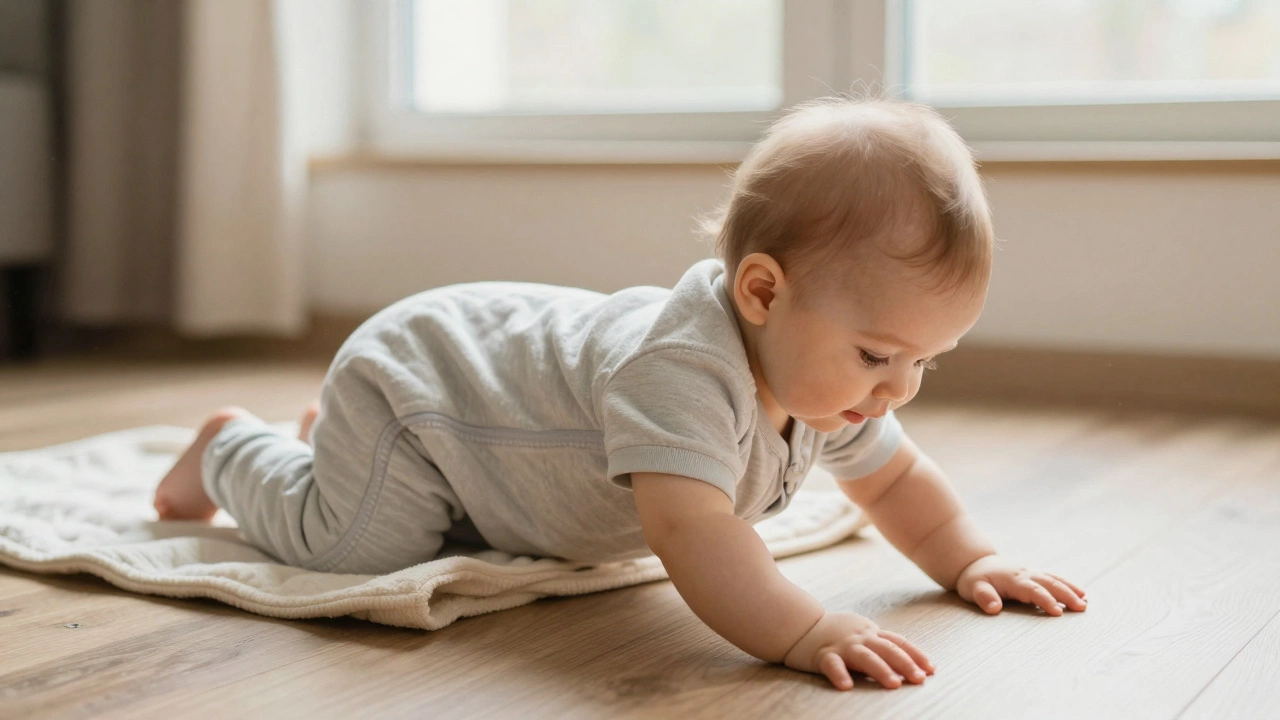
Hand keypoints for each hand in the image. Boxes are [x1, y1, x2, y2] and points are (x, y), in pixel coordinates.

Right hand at [783, 612, 933, 690]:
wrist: (799, 625)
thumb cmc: (835, 634)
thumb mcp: (861, 635)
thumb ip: (880, 645)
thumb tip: (910, 664)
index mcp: (871, 633)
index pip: (898, 642)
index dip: (916, 655)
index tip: (932, 670)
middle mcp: (859, 637)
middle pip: (886, 649)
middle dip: (905, 663)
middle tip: (920, 679)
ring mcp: (841, 645)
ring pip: (864, 656)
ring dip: (881, 669)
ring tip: (894, 684)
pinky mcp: (822, 655)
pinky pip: (831, 665)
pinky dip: (839, 674)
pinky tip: (846, 686)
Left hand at [956, 554, 1087, 615]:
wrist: (976, 563)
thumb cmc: (974, 579)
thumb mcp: (973, 588)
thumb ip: (984, 597)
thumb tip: (994, 608)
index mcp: (1012, 579)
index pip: (1032, 590)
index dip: (1045, 600)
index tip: (1058, 612)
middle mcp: (1025, 574)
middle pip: (1049, 584)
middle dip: (1066, 595)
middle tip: (1082, 608)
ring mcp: (1031, 573)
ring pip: (1054, 580)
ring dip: (1070, 590)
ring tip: (1085, 602)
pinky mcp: (1034, 574)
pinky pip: (1053, 578)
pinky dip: (1067, 584)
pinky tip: (1080, 593)